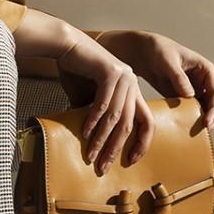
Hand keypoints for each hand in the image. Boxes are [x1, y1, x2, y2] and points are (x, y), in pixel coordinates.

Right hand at [56, 31, 154, 173]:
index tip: (132, 161)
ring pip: (115, 117)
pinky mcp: (111, 71)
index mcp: (132, 92)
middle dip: (115, 148)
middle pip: (129, 124)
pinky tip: (85, 134)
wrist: (66, 46)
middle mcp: (132, 84)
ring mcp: (124, 77)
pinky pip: (102, 104)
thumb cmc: (76, 72)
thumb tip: (92, 144)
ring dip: (102, 139)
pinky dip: (93, 121)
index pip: (146, 121)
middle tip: (104, 167)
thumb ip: (95, 119)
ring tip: (91, 155)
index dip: (142, 143)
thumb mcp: (88, 100)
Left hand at [95, 30, 213, 129]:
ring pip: (206, 111)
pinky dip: (191, 121)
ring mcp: (195, 91)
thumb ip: (179, 78)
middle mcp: (204, 82)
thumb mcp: (168, 62)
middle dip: (213, 118)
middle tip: (203, 132)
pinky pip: (192, 112)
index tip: (206, 122)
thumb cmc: (158, 51)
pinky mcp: (184, 99)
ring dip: (203, 122)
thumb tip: (190, 95)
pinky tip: (183, 130)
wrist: (145, 53)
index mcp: (206, 70)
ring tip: (194, 133)